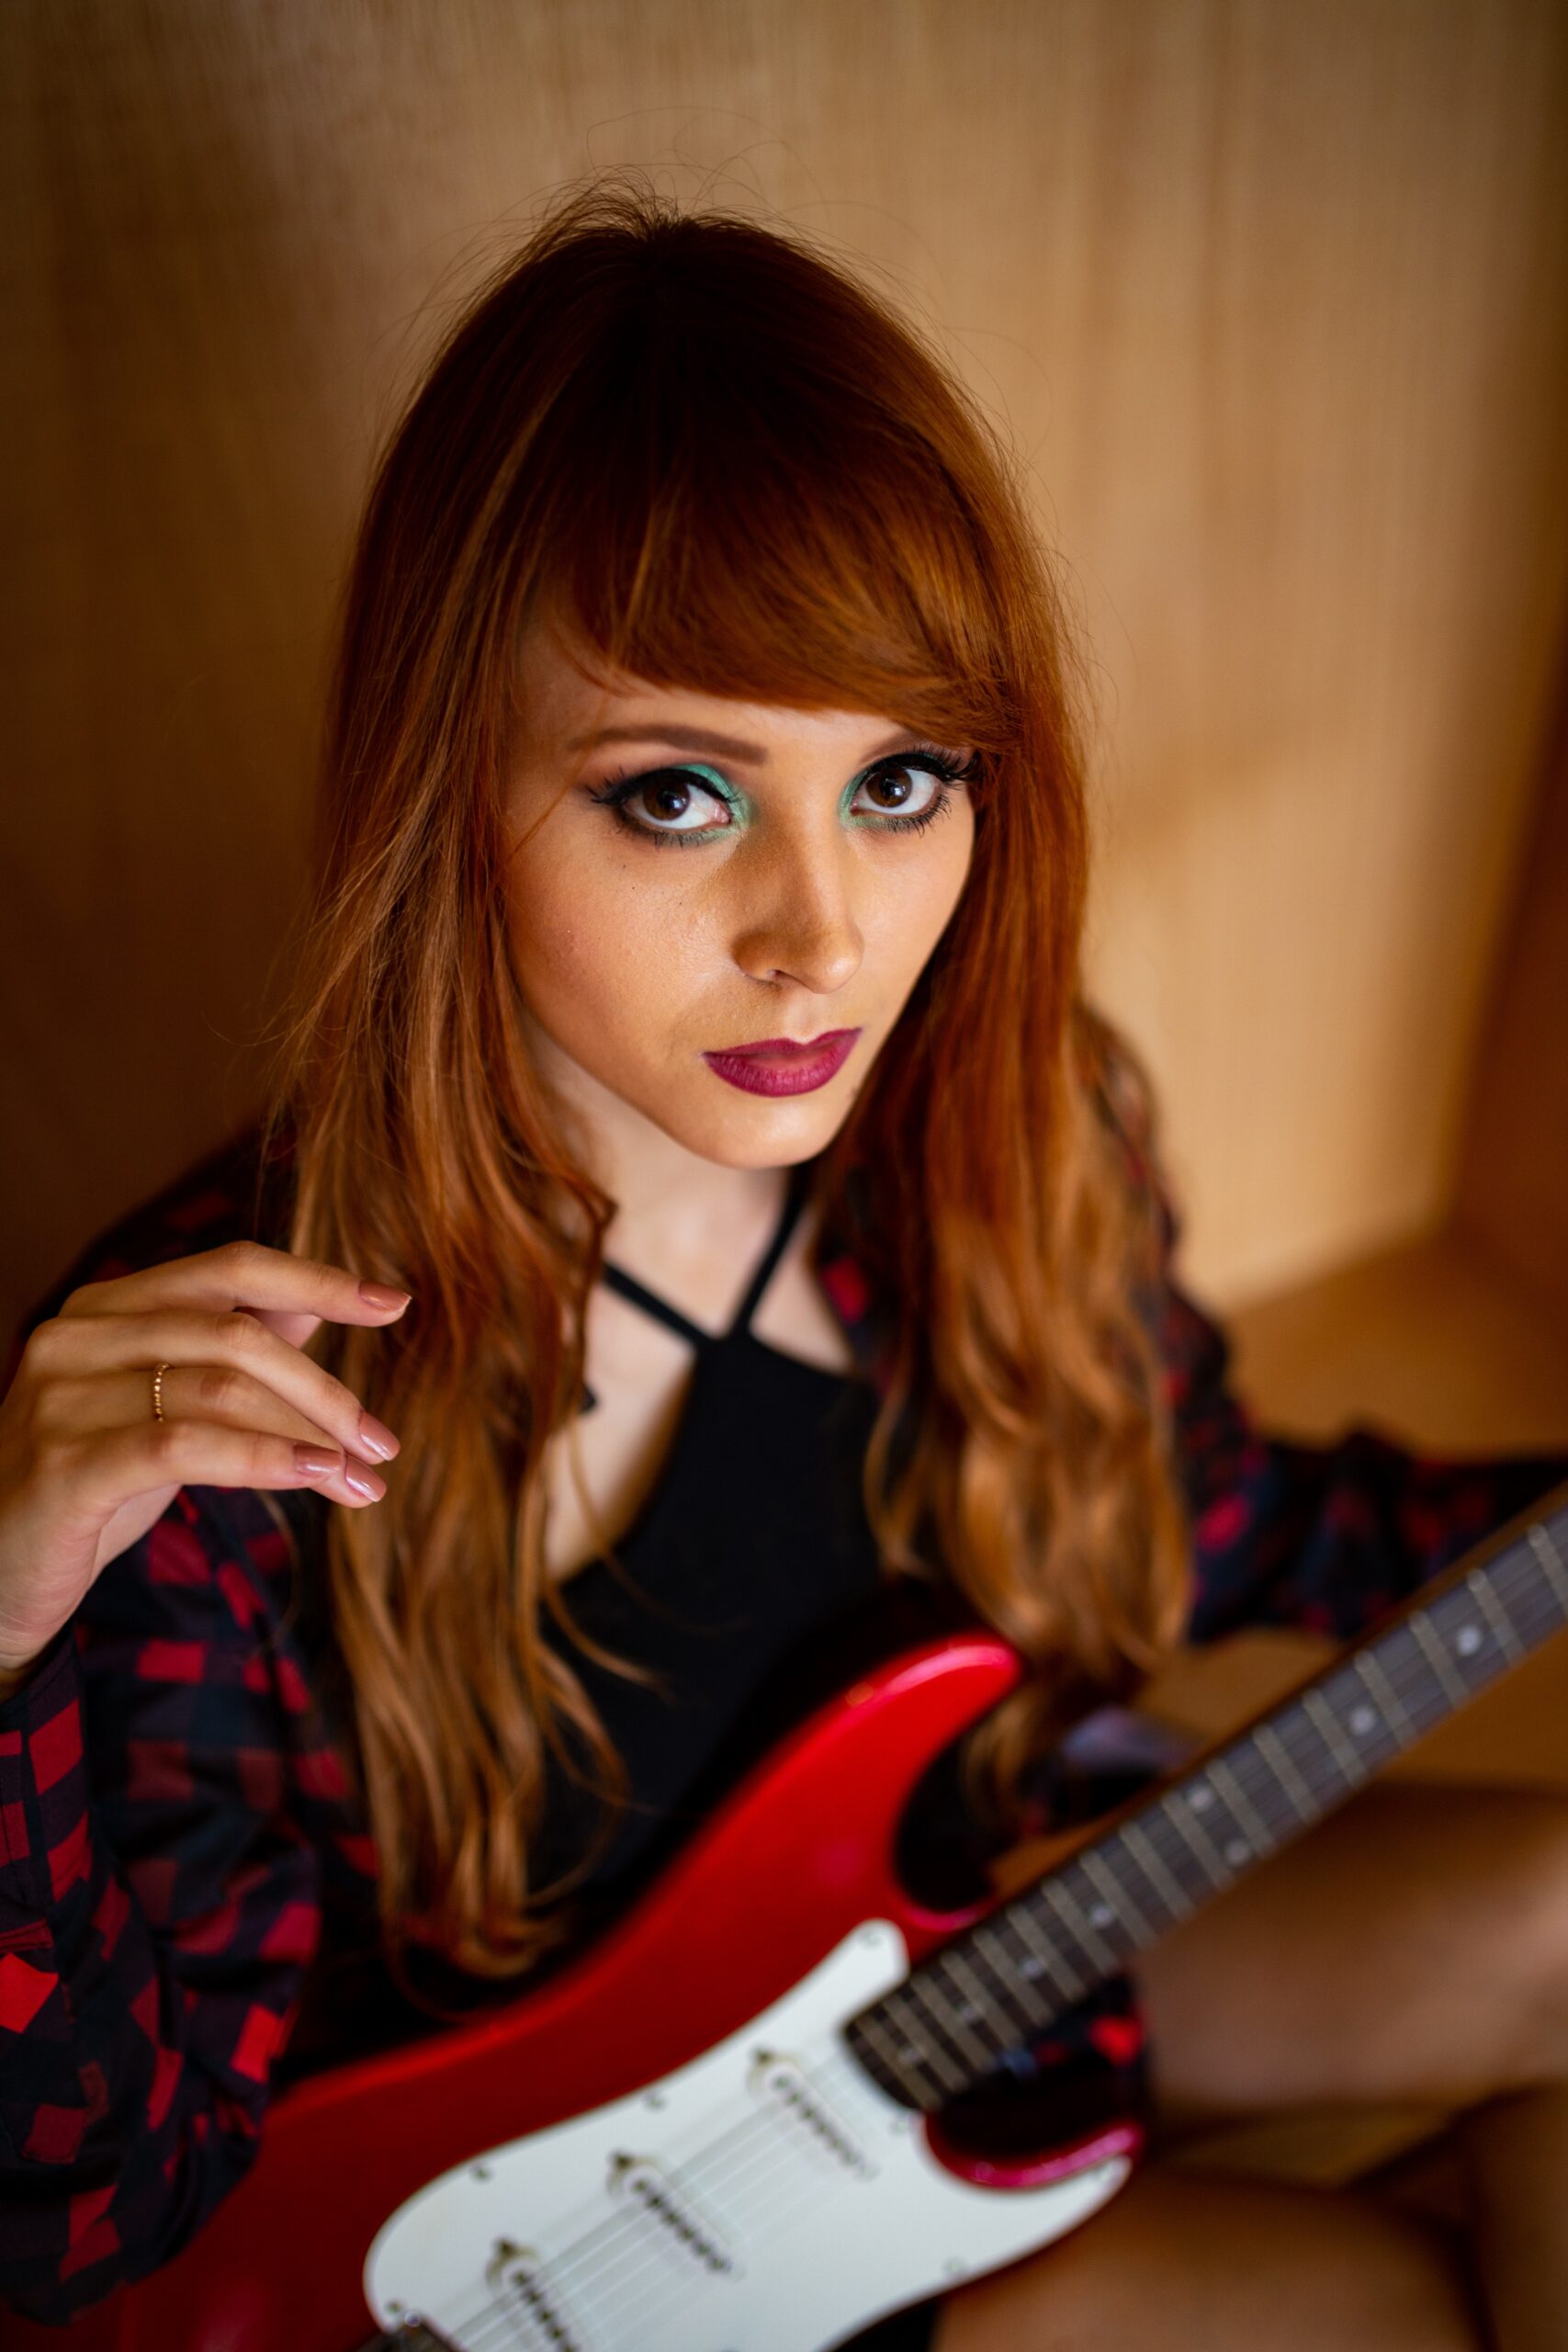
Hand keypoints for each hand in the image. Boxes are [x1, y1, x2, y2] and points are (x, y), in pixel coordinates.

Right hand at [0, 1240, 410, 1684]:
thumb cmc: (94, 1481)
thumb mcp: (167, 1405)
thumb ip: (230, 1347)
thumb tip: (318, 1300)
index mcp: (108, 1306)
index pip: (230, 1267)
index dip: (317, 1279)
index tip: (393, 1303)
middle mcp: (78, 1334)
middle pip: (236, 1332)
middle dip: (324, 1388)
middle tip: (382, 1442)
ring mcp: (62, 1396)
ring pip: (218, 1389)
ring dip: (309, 1434)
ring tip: (364, 1479)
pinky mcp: (64, 1465)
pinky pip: (183, 1447)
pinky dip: (264, 1459)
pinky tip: (316, 1479)